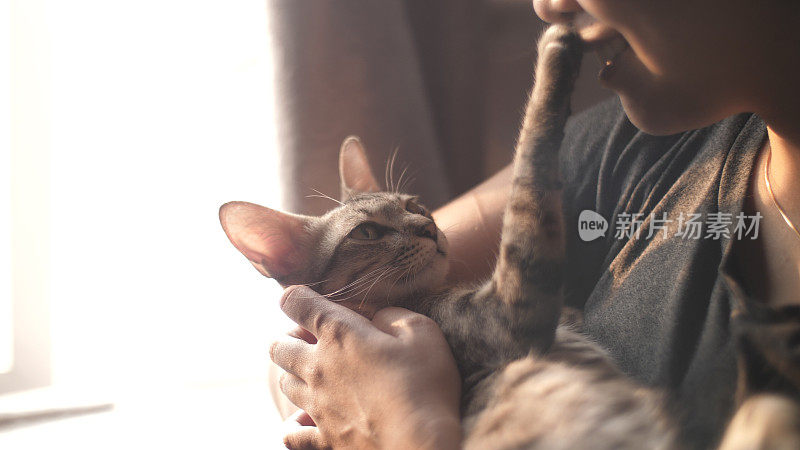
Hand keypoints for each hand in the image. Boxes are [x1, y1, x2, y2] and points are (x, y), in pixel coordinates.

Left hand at [270, 285, 461, 449]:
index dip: (297, 297)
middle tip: (314, 342)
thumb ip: (393, 315)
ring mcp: (317, 405)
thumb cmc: (425, 385)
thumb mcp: (422, 332)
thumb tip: (377, 317)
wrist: (421, 446)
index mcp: (340, 334)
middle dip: (290, 338)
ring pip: (284, 384)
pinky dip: (296, 425)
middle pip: (278, 346)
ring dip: (295, 375)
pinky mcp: (323, 439)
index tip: (308, 301)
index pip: (296, 302)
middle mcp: (318, 367)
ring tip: (316, 377)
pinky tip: (309, 421)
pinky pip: (291, 433)